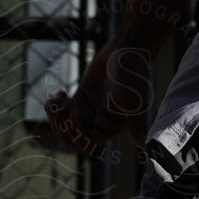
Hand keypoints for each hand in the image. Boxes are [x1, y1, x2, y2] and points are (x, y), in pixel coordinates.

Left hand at [44, 37, 152, 153]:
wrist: (125, 52)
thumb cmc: (131, 75)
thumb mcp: (131, 100)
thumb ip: (134, 124)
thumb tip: (144, 146)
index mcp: (112, 128)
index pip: (88, 142)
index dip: (77, 131)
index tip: (74, 111)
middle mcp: (100, 124)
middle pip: (73, 138)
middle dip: (63, 126)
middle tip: (63, 107)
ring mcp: (88, 112)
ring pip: (64, 126)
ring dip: (55, 116)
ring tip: (59, 99)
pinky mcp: (79, 100)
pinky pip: (61, 111)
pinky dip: (55, 105)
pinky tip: (60, 93)